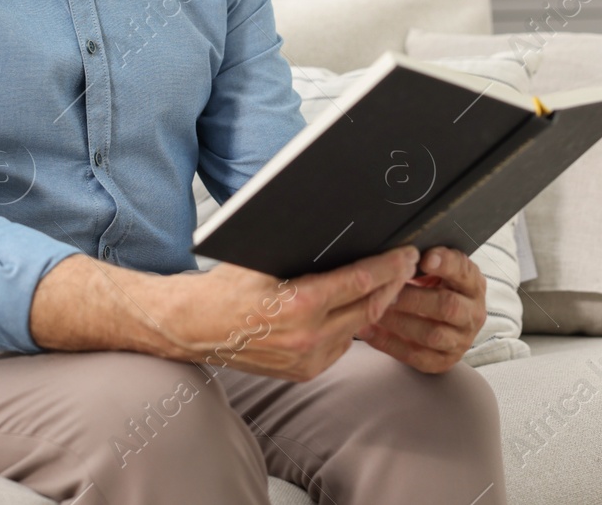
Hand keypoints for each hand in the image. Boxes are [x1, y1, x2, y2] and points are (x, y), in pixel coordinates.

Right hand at [157, 245, 419, 381]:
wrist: (195, 328)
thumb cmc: (223, 287)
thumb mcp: (261, 256)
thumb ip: (301, 247)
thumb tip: (341, 228)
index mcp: (299, 304)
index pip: (361, 281)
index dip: (390, 266)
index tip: (406, 254)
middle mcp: (307, 337)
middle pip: (369, 307)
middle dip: (392, 283)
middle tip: (406, 264)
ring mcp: (307, 359)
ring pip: (359, 328)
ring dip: (375, 304)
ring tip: (385, 283)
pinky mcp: (304, 372)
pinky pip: (341, 345)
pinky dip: (352, 324)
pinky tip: (354, 307)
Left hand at [356, 245, 486, 373]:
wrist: (446, 323)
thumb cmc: (436, 287)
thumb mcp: (438, 269)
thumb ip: (427, 259)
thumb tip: (400, 251)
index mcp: (473, 284)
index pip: (463, 271)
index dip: (445, 264)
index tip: (423, 258)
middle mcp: (472, 314)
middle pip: (447, 306)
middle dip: (414, 298)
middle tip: (387, 290)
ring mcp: (460, 341)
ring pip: (432, 334)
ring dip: (399, 322)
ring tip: (374, 310)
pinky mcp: (443, 361)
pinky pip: (416, 356)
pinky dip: (389, 343)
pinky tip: (368, 330)